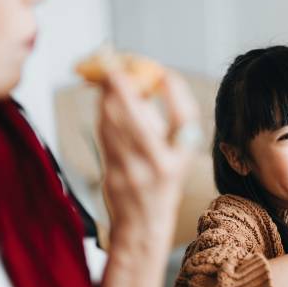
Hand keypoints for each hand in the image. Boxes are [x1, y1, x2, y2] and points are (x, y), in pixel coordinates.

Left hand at [97, 68, 198, 246]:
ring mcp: (133, 171)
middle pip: (138, 115)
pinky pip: (105, 134)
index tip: (164, 71)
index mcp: (181, 158)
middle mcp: (159, 165)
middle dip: (123, 84)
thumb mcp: (176, 155)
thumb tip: (143, 84)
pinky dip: (104, 111)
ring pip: (115, 122)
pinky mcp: (112, 173)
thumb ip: (163, 121)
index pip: (183, 119)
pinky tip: (104, 100)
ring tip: (109, 76)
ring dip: (109, 94)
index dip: (174, 92)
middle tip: (116, 63)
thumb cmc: (162, 184)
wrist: (143, 223)